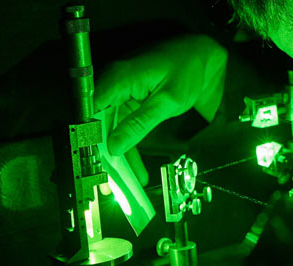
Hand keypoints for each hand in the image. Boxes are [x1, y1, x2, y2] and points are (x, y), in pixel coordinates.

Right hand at [93, 34, 226, 184]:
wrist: (204, 56)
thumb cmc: (188, 69)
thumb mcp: (168, 101)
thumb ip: (139, 123)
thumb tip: (114, 146)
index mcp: (118, 79)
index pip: (90, 113)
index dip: (88, 140)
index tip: (93, 165)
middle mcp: (114, 85)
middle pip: (99, 125)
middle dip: (103, 155)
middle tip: (108, 184)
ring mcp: (121, 93)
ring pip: (111, 129)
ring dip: (118, 156)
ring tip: (124, 184)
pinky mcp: (130, 101)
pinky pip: (123, 126)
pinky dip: (128, 146)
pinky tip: (135, 169)